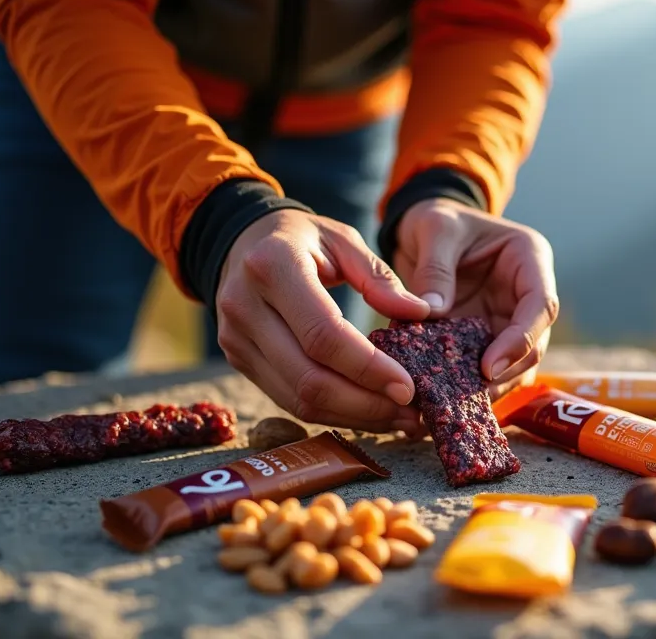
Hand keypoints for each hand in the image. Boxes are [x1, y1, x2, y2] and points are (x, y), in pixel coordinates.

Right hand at [215, 209, 430, 435]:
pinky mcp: (239, 360)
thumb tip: (419, 313)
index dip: (368, 368)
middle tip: (411, 412)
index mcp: (272, 265)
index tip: (409, 387)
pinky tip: (367, 410)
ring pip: (298, 399)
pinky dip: (332, 412)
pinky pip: (289, 400)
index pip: (323, 334)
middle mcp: (245, 306)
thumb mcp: (343, 239)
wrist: (241, 242)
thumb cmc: (302, 238)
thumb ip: (379, 277)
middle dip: (366, 404)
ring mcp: (236, 339)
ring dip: (353, 416)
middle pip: (309, 378)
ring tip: (397, 417)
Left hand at [393, 198, 559, 399]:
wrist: (423, 231)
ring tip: (454, 406)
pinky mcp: (485, 340)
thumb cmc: (437, 219)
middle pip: (533, 345)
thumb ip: (435, 269)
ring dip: (488, 389)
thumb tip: (432, 314)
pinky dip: (465, 388)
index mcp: (528, 259)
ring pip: (513, 366)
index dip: (521, 340)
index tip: (488, 366)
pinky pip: (483, 371)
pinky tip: (441, 403)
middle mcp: (525, 296)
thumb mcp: (434, 229)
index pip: (541, 305)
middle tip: (469, 398)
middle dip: (505, 374)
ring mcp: (507, 321)